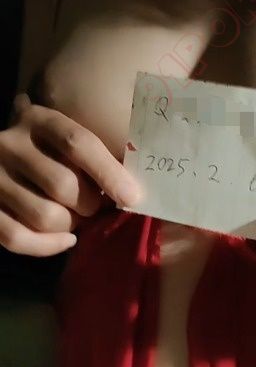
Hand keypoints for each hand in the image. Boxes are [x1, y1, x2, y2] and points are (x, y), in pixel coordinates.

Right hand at [0, 94, 139, 255]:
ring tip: (75, 218)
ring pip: (44, 217)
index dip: (108, 172)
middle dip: (89, 205)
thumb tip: (132, 190)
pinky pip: (17, 238)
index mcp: (38, 120)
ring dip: (70, 226)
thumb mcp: (63, 137)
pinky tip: (65, 240)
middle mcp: (10, 145)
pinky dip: (47, 247)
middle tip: (95, 206)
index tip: (131, 196)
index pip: (78, 143)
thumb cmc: (47, 150)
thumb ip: (92, 154)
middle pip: (63, 186)